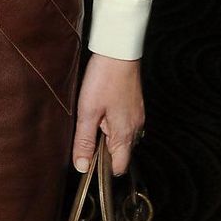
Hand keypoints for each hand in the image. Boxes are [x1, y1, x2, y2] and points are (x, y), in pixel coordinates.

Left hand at [72, 54, 143, 176]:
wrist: (118, 52)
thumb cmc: (104, 79)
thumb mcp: (88, 111)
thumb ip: (85, 140)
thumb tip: (82, 166)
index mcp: (125, 134)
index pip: (119, 167)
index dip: (104, 168)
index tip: (89, 159)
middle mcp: (136, 128)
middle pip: (121, 153)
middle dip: (104, 150)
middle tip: (87, 133)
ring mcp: (138, 116)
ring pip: (123, 137)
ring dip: (108, 135)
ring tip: (93, 119)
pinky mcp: (135, 105)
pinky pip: (125, 123)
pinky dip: (113, 123)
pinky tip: (102, 109)